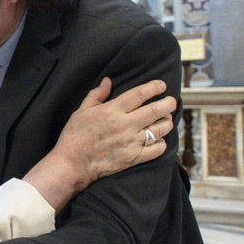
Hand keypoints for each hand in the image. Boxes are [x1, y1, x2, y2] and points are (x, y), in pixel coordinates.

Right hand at [24, 78, 175, 210]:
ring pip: (160, 129)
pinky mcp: (134, 157)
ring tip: (166, 118)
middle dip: (168, 103)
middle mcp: (125, 124)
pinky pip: (157, 149)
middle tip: (171, 101)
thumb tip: (108, 81)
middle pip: (156, 110)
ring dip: (167, 122)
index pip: (140, 94)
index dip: (154, 88)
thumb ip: (96, 95)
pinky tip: (158, 139)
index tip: (161, 85)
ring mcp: (131, 142)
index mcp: (112, 110)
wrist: (72, 163)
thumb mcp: (81, 111)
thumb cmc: (74, 136)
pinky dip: (162, 143)